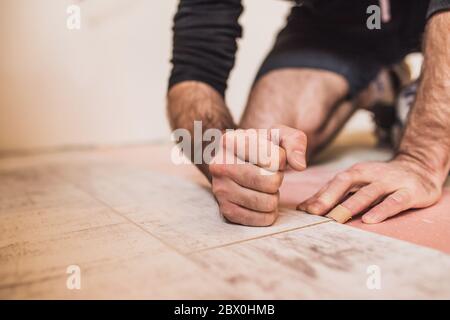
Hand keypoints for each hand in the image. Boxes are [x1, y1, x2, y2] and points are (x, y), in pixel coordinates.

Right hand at [210, 125, 306, 225]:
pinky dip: (269, 213)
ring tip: (264, 187)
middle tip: (269, 174)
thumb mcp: (281, 136)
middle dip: (277, 179)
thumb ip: (295, 143)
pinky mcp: (226, 210)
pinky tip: (261, 199)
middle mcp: (219, 165)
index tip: (273, 156)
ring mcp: (220, 189)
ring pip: (267, 203)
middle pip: (269, 182)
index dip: (281, 159)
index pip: (272, 158)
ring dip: (273, 196)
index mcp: (230, 141)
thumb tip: (299, 165)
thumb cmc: (263, 147)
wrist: (241, 162)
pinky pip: (262, 219)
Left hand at [297, 158, 443, 223]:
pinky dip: (382, 210)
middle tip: (314, 212)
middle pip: (346, 182)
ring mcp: (390, 182)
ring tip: (336, 218)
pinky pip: (394, 202)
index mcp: (356, 172)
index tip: (303, 210)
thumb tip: (306, 207)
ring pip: (368, 193)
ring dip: (351, 205)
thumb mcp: (358, 182)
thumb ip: (335, 193)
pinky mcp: (410, 192)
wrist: (420, 168)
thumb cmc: (381, 180)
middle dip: (328, 197)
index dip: (318, 196)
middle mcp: (371, 174)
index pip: (334, 183)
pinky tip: (370, 220)